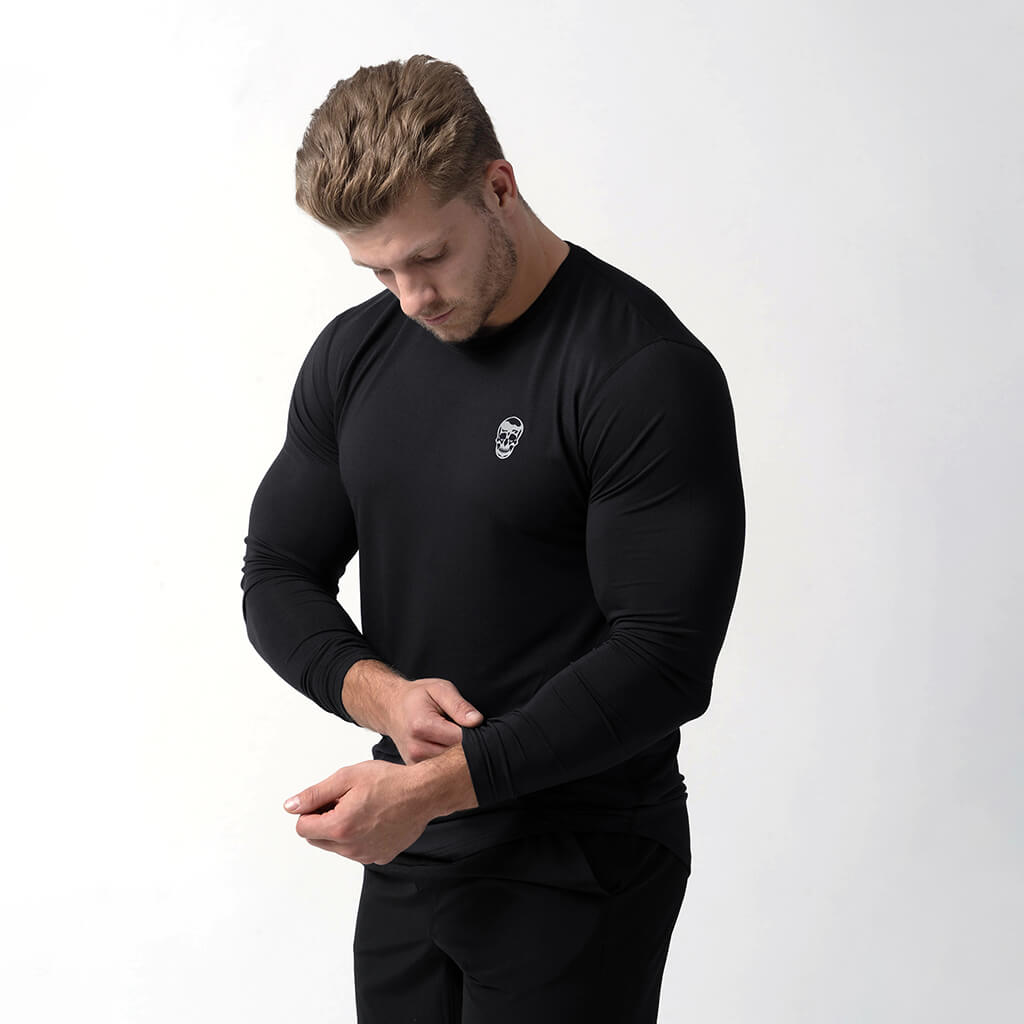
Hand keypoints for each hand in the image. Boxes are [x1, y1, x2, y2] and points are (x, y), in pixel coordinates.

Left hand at [283, 760, 434, 864]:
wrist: (423, 793)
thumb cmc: (389, 781)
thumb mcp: (347, 777)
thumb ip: (315, 794)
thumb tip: (290, 806)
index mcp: (340, 827)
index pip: (302, 827)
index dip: (311, 810)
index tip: (329, 798)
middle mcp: (351, 848)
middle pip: (317, 839)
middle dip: (323, 820)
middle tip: (345, 800)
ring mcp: (366, 855)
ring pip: (337, 846)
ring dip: (341, 829)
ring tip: (363, 808)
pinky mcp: (380, 857)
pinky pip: (357, 850)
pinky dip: (359, 837)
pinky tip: (375, 819)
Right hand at [383, 676, 484, 764]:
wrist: (392, 708)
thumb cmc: (417, 697)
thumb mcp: (439, 689)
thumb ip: (459, 705)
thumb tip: (477, 721)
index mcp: (421, 726)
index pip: (460, 738)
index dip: (472, 732)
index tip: (471, 724)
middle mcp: (416, 748)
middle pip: (456, 754)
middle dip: (465, 744)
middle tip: (460, 728)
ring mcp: (414, 762)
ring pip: (451, 765)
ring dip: (456, 752)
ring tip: (449, 736)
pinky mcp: (416, 770)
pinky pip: (441, 770)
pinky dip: (447, 760)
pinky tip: (442, 746)